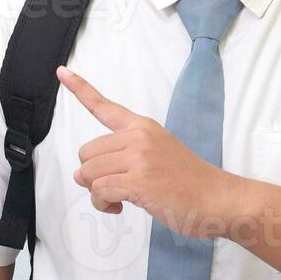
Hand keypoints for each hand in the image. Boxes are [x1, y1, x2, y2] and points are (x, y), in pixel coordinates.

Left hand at [56, 64, 235, 239]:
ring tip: (118, 200)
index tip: (62, 72)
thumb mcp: (158, 156)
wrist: (218, 199)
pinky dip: (103, 204)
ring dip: (97, 193)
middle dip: (92, 175)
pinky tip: (119, 207)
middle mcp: (138, 137)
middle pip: (86, 153)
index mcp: (143, 127)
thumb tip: (80, 175)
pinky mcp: (138, 181)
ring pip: (89, 173)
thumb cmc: (191, 182)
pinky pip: (99, 191)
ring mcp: (138, 158)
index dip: (80, 88)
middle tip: (112, 188)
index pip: (105, 106)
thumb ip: (121, 159)